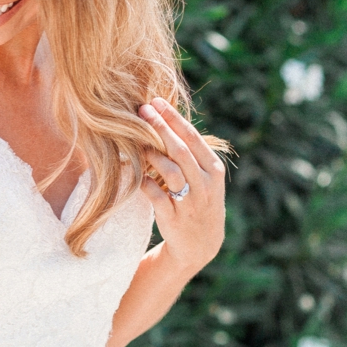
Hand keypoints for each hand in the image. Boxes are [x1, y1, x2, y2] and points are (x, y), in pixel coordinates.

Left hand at [138, 97, 225, 274]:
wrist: (200, 244)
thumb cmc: (198, 201)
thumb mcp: (205, 178)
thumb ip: (191, 153)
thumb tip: (165, 118)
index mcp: (214, 170)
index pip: (193, 137)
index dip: (173, 118)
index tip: (155, 101)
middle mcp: (205, 185)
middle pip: (180, 150)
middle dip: (159, 127)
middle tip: (141, 110)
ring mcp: (190, 203)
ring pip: (170, 171)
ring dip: (151, 154)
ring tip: (136, 141)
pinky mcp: (173, 218)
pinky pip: (155, 195)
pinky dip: (143, 181)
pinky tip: (132, 170)